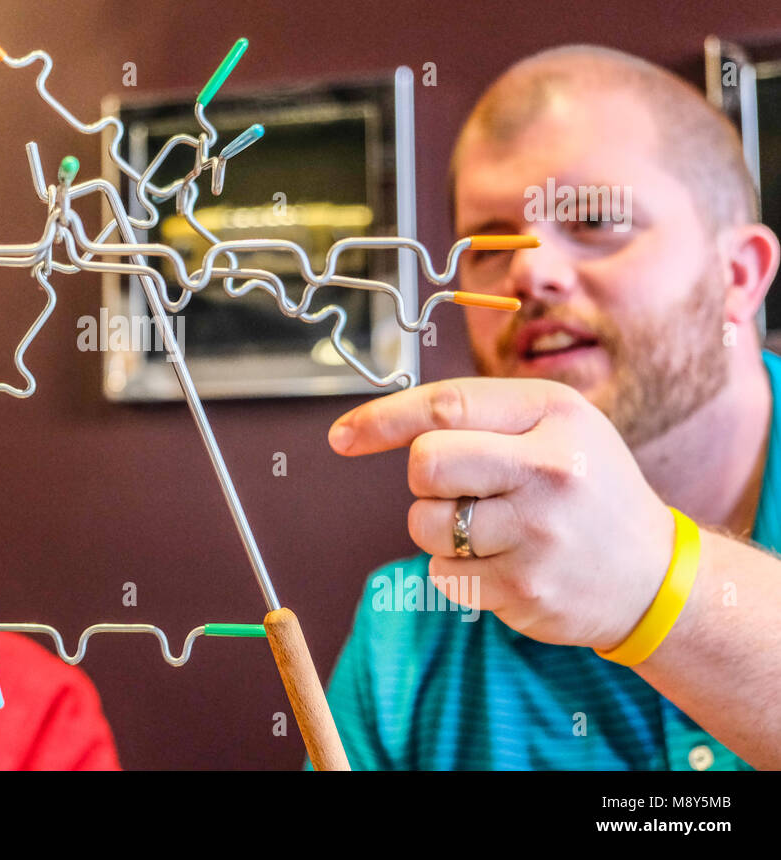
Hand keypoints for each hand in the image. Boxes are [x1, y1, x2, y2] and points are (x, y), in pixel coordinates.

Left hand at [328, 377, 675, 650]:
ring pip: (426, 524)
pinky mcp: (525, 589)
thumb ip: (479, 416)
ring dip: (439, 529)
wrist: (655, 577)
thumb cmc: (585, 489)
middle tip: (460, 489)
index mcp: (555, 414)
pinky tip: (506, 564)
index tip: (341, 437)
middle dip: (424, 480)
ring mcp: (539, 533)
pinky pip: (443, 574)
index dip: (381, 420)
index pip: (445, 406)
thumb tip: (368, 426)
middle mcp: (551, 469)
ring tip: (491, 530)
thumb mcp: (556, 427)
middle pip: (425, 464)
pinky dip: (458, 571)